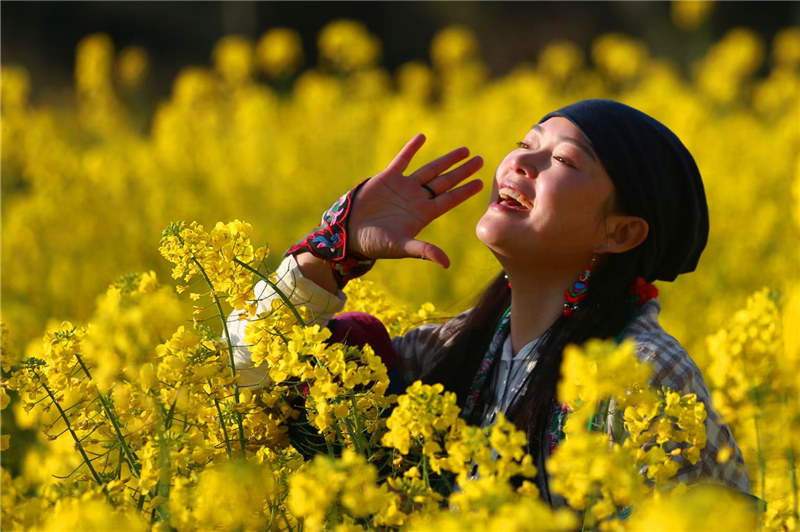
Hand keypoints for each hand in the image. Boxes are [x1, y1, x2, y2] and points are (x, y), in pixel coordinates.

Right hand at [348, 134, 483, 267]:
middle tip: (480, 160)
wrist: (350, 232)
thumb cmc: (376, 244)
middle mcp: (417, 199)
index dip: (465, 191)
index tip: (481, 183)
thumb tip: (447, 264)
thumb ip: (424, 251)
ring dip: (446, 160)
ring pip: (430, 170)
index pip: (449, 200)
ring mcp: (404, 187)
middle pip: (445, 182)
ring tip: (464, 150)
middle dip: (462, 171)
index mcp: (423, 214)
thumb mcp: (402, 247)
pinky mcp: (388, 178)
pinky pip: (403, 160)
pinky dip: (412, 149)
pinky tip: (422, 137)